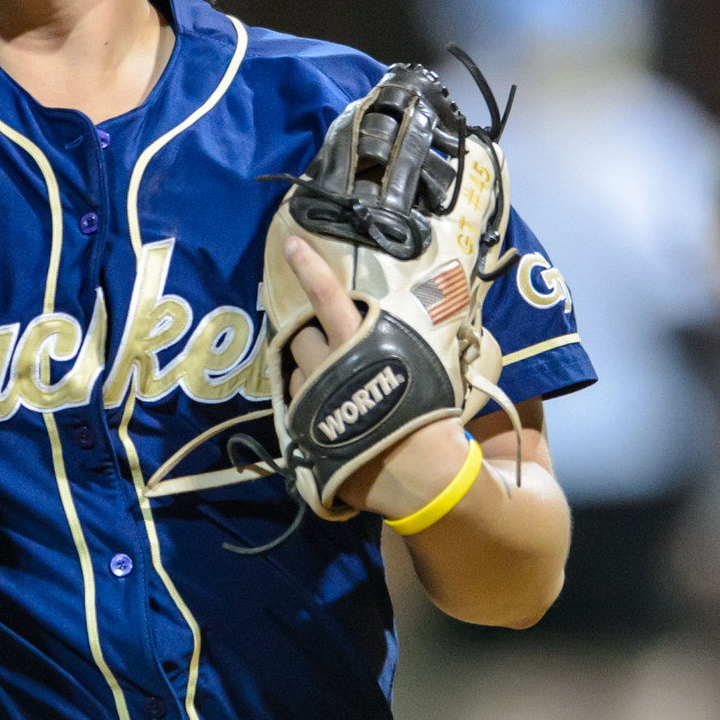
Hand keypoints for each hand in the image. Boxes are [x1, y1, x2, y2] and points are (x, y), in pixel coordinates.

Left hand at [282, 235, 475, 518]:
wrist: (422, 476)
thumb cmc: (428, 420)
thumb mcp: (419, 370)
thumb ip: (392, 347)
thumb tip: (388, 328)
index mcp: (362, 344)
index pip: (328, 298)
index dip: (308, 268)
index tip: (290, 242)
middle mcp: (331, 364)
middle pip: (302, 335)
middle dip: (312, 340)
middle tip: (334, 355)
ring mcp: (313, 396)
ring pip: (295, 370)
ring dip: (308, 372)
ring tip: (336, 390)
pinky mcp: (304, 427)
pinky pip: (294, 403)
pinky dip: (306, 403)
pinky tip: (329, 415)